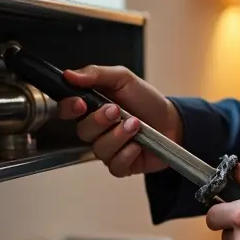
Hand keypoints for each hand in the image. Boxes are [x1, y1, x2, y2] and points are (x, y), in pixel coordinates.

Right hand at [57, 65, 181, 177]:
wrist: (172, 121)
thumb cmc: (147, 100)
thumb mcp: (124, 79)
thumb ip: (96, 74)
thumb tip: (69, 75)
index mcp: (92, 106)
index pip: (67, 109)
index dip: (68, 108)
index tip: (80, 103)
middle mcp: (96, 129)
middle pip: (82, 131)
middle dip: (100, 120)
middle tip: (117, 110)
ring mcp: (107, 148)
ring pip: (99, 149)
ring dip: (119, 135)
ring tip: (136, 125)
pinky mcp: (120, 165)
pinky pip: (114, 164)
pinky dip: (128, 153)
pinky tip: (138, 144)